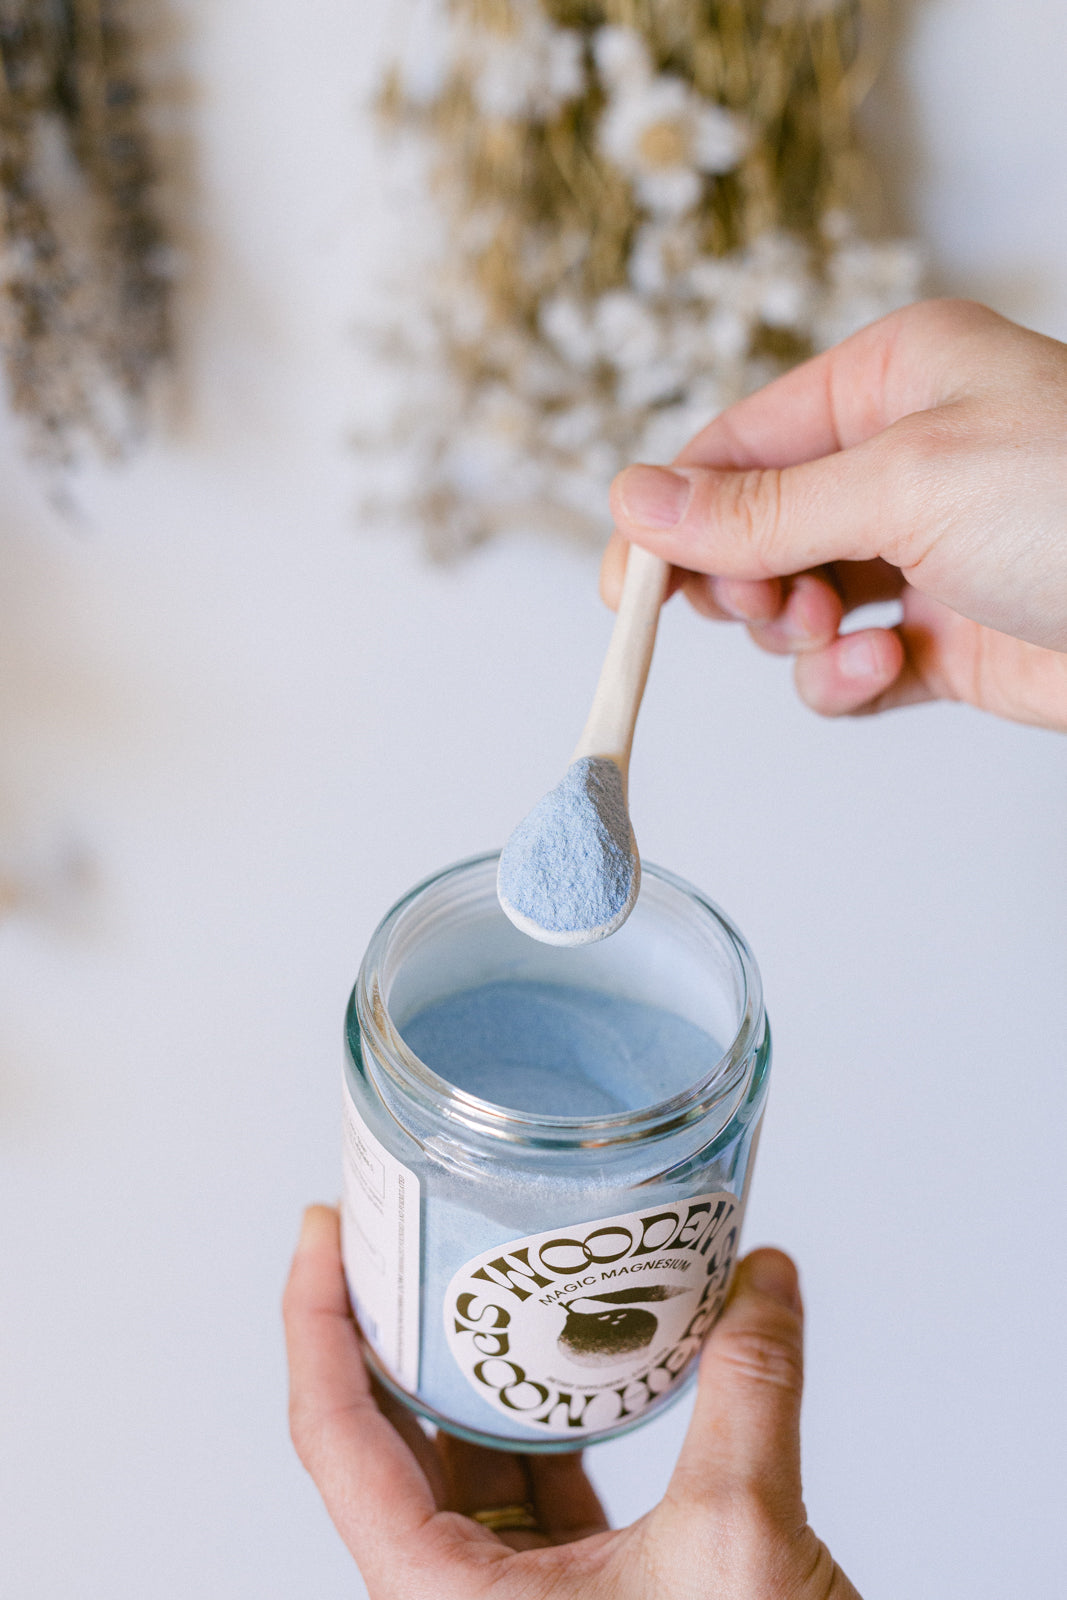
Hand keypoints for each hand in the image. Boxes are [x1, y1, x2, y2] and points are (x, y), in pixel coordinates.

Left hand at [284, 1205, 858, 1599]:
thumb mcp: (736, 1544)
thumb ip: (748, 1394)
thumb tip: (767, 1275)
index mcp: (438, 1596)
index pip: (335, 1437)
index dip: (314, 1323)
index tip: (325, 1228)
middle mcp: (453, 1592)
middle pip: (383, 1432)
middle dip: (385, 1322)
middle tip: (399, 1223)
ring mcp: (510, 1594)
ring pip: (461, 1452)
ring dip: (472, 1359)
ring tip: (480, 1264)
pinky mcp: (573, 1590)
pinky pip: (530, 1476)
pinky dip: (547, 1405)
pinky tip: (573, 1347)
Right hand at [603, 298, 1066, 729]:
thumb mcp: (909, 485)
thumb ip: (762, 506)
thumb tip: (636, 500)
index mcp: (887, 384)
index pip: (734, 446)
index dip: (671, 517)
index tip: (627, 590)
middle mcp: (898, 463)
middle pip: (750, 528)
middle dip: (743, 580)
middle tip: (761, 606)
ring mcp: (918, 554)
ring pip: (789, 605)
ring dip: (796, 636)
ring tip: (843, 637)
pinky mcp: (940, 638)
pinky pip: (845, 666)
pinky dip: (843, 681)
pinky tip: (879, 672)